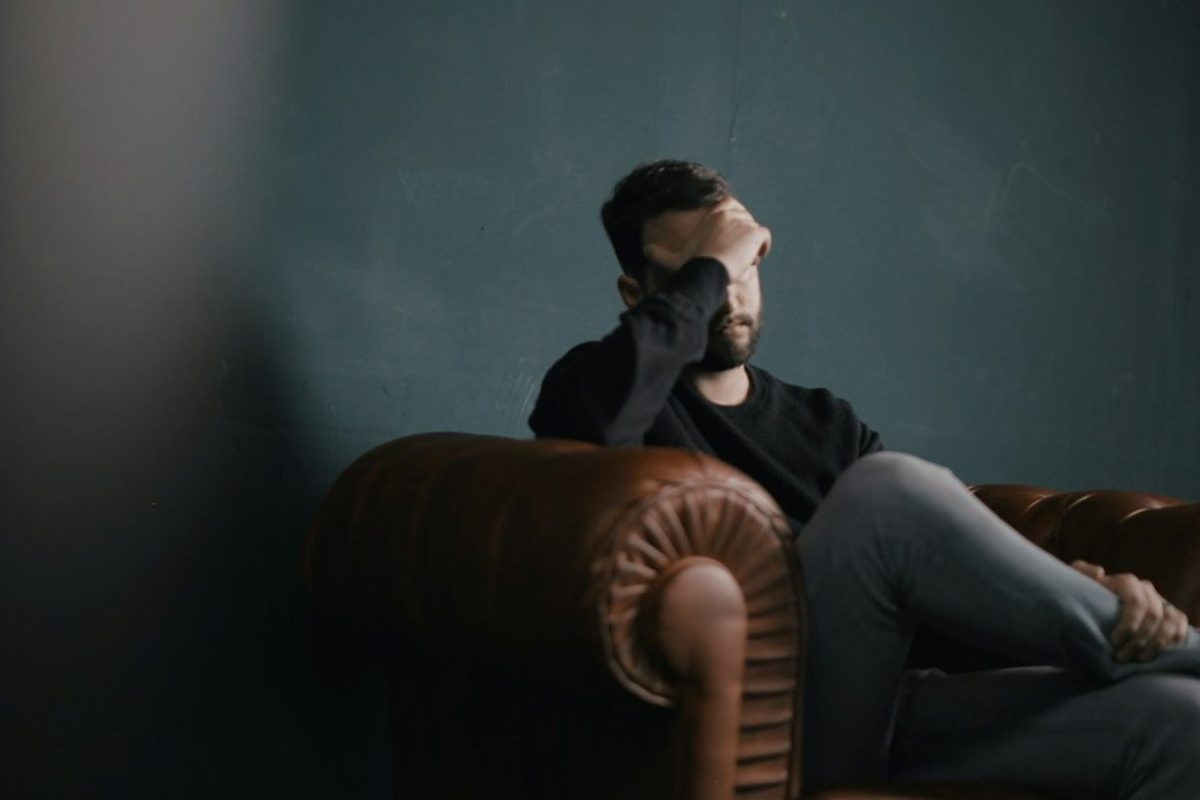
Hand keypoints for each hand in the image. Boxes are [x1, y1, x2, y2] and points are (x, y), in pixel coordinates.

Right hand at [643, 198, 771, 284]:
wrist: (707, 270)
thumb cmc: (690, 265)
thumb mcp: (673, 259)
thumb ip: (659, 254)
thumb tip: (644, 250)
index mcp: (713, 212)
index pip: (730, 212)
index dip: (730, 230)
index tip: (727, 245)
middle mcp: (730, 211)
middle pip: (744, 223)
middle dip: (741, 239)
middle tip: (733, 257)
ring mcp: (744, 220)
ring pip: (754, 233)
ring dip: (750, 247)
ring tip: (739, 262)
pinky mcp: (756, 232)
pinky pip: (765, 239)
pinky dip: (761, 249)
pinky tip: (750, 260)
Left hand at [1070, 559, 1189, 661]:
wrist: (1092, 607)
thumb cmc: (1082, 596)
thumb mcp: (1075, 583)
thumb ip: (1081, 573)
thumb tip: (1100, 572)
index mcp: (1126, 582)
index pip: (1136, 601)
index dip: (1129, 623)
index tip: (1114, 641)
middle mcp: (1146, 590)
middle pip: (1153, 615)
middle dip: (1139, 640)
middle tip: (1121, 657)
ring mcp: (1159, 602)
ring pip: (1170, 621)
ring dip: (1156, 644)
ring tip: (1139, 659)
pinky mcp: (1168, 615)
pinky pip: (1180, 626)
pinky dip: (1173, 640)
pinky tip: (1157, 653)